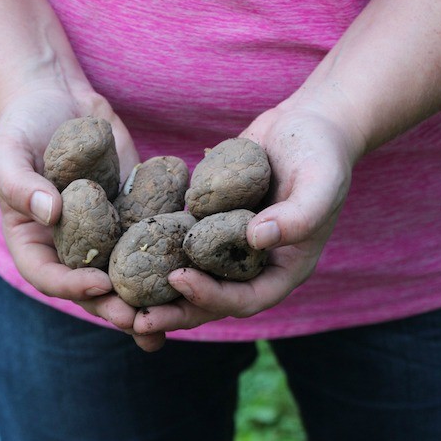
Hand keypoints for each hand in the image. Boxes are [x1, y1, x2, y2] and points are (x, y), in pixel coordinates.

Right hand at [0, 80, 166, 347]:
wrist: (56, 99)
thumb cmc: (21, 124)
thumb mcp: (7, 150)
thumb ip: (20, 184)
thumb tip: (51, 212)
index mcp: (32, 242)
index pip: (47, 277)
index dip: (72, 287)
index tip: (100, 285)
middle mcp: (68, 248)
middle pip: (91, 289)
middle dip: (117, 307)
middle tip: (143, 321)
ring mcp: (103, 236)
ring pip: (126, 275)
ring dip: (149, 299)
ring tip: (176, 315)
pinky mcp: (132, 217)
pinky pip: (150, 242)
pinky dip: (172, 260)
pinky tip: (199, 272)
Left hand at [132, 98, 364, 337]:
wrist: (308, 124)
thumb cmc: (323, 153)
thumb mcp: (321, 183)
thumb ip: (298, 215)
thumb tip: (255, 238)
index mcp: (283, 270)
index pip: (246, 300)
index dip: (212, 297)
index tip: (180, 279)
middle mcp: (253, 267)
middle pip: (210, 302)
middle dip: (173, 311)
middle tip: (134, 316)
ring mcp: (228, 249)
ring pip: (190, 279)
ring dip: (156, 291)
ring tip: (117, 295)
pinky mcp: (208, 226)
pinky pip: (178, 244)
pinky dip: (153, 251)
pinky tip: (119, 251)